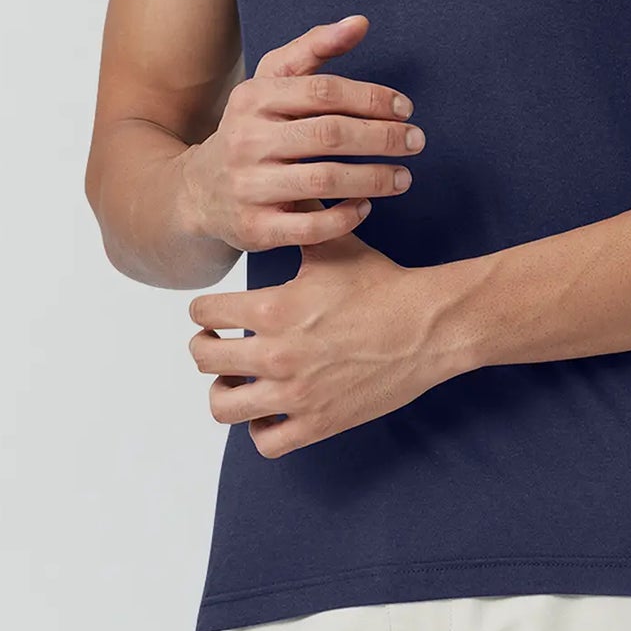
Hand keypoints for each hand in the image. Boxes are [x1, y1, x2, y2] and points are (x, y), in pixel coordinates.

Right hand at [183, 13, 422, 252]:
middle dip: (382, 137)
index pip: (324, 91)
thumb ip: (315, 48)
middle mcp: (247, 140)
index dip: (371, 98)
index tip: (404, 108)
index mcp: (254, 98)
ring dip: (374, 178)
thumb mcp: (271, 82)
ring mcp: (249, 186)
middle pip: (330, 134)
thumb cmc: (251, 128)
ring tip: (403, 176)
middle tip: (416, 141)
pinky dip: (346, 217)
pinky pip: (311, 227)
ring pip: (325, 180)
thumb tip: (360, 22)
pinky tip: (366, 205)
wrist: (199, 191)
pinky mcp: (255, 229)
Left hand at [186, 232, 462, 456]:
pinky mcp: (318, 424)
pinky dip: (260, 427)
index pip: (202, 312)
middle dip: (207, 345)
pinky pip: (266, 441)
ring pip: (223, 406)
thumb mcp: (335, 246)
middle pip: (204, 358)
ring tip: (240, 378)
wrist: (428, 327)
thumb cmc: (382, 284)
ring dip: (225, 390)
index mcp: (273, 308)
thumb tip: (286, 188)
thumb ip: (302, 219)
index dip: (205, 309)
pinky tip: (271, 408)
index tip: (216, 311)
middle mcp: (276, 355)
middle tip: (220, 341)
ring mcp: (295, 395)